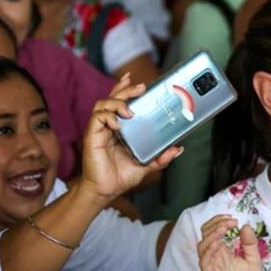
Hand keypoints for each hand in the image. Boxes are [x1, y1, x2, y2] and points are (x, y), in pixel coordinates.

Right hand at [78, 76, 181, 204]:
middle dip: (126, 89)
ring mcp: (100, 129)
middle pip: (113, 98)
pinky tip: (118, 124)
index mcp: (121, 128)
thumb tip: (178, 148)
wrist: (105, 190)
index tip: (137, 81)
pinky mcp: (92, 136)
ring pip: (103, 104)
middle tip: (140, 87)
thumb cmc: (121, 176)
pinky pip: (97, 119)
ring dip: (117, 102)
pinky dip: (107, 117)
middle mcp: (109, 125)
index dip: (126, 89)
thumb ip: (161, 157)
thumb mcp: (146, 165)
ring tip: (129, 109)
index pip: (121, 102)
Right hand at [197, 215, 266, 270]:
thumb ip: (250, 243)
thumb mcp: (254, 260)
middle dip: (215, 224)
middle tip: (231, 221)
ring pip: (202, 247)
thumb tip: (245, 225)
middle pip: (205, 235)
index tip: (234, 219)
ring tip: (225, 228)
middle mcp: (215, 259)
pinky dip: (209, 250)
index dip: (219, 222)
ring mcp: (211, 269)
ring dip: (212, 235)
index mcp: (223, 253)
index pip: (213, 232)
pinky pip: (204, 263)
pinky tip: (219, 243)